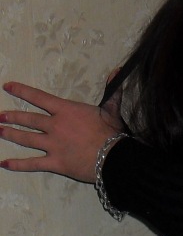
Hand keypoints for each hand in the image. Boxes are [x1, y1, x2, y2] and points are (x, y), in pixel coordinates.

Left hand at [0, 81, 124, 182]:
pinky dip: (17, 164)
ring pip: (26, 139)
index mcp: (66, 110)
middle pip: (29, 119)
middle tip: (0, 116)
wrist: (113, 156)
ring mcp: (52, 145)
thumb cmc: (112, 132)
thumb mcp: (112, 109)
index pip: (39, 97)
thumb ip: (111, 91)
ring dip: (11, 135)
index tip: (7, 86)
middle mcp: (55, 126)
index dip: (22, 91)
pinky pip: (32, 163)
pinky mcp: (55, 163)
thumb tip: (117, 71)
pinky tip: (4, 163)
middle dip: (12, 117)